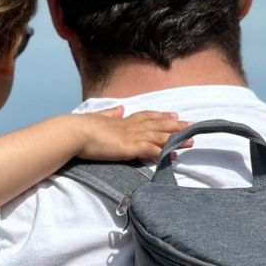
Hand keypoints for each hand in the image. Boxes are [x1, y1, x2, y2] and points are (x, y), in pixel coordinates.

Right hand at [77, 107, 192, 161]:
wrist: (75, 132)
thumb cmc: (82, 127)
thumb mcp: (99, 118)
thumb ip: (110, 114)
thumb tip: (119, 109)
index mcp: (123, 120)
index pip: (147, 116)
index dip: (162, 116)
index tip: (175, 115)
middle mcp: (130, 126)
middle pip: (158, 125)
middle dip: (176, 126)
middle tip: (191, 126)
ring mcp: (131, 136)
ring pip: (159, 137)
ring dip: (175, 139)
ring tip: (190, 142)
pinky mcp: (129, 148)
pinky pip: (150, 150)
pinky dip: (163, 152)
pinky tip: (173, 156)